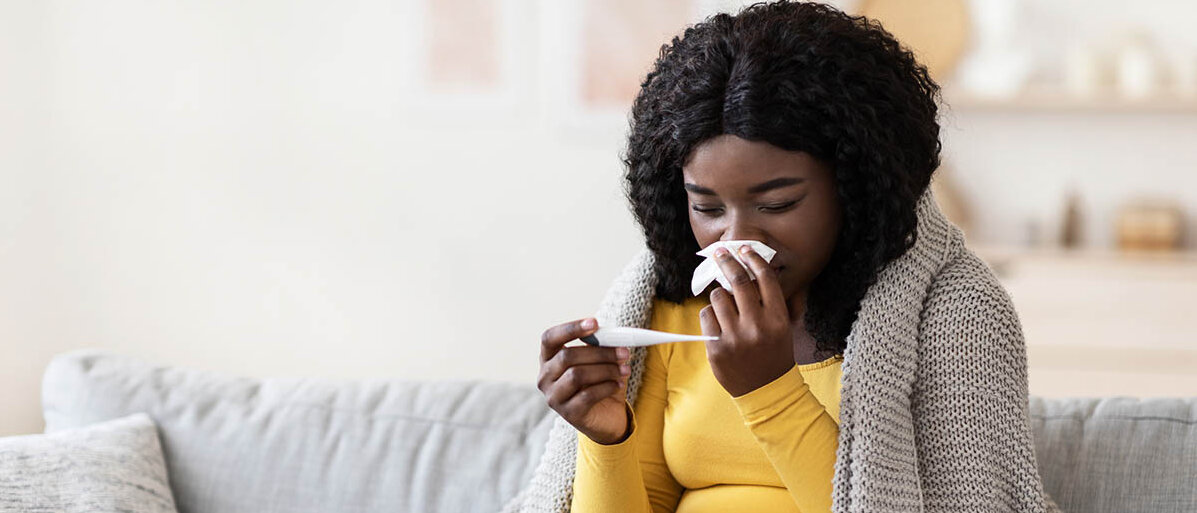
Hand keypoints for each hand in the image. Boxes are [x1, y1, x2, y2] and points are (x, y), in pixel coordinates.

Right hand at [537, 318, 632, 444]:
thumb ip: (601, 346)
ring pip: (577, 375)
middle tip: (623, 352)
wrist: (606, 417)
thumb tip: (614, 335)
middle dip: (599, 352)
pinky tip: (619, 384)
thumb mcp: (600, 360)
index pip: (550, 338)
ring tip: (625, 369)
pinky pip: (587, 395)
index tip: (594, 323)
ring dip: (606, 370)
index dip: (571, 328)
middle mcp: (545, 377)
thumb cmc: (600, 382)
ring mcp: (554, 397)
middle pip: (567, 356)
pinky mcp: (568, 413)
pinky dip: (606, 387)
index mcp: (548, 358)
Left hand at [699, 245, 796, 396]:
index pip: (765, 278)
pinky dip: (710, 314)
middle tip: (720, 252)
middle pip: (738, 281)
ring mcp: (735, 338)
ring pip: (717, 297)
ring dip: (719, 295)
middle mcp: (757, 326)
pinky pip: (706, 316)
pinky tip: (719, 323)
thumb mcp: (781, 326)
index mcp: (777, 318)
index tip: (744, 248)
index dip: (753, 258)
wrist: (766, 389)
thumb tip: (747, 269)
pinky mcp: (716, 348)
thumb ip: (768, 301)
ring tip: (725, 304)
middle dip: (727, 261)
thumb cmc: (773, 353)